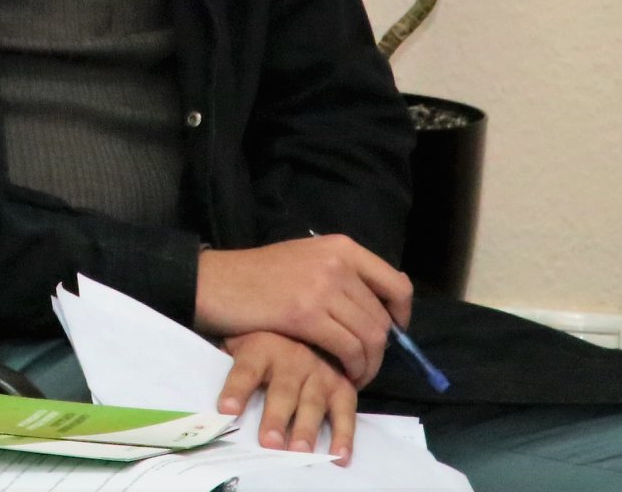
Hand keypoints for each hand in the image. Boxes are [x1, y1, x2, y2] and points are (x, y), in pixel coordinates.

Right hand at [194, 237, 408, 385]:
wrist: (219, 282)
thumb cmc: (260, 275)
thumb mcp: (307, 259)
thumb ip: (342, 273)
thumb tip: (381, 302)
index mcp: (341, 246)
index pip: (396, 284)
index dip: (402, 315)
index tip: (393, 334)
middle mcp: (338, 262)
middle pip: (382, 317)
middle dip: (381, 349)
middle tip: (365, 365)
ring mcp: (323, 286)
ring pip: (371, 336)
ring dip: (368, 364)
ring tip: (355, 374)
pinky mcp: (307, 313)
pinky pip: (348, 349)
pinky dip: (353, 368)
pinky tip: (343, 374)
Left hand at [217, 331, 355, 463]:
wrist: (309, 319)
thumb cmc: (266, 339)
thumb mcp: (242, 338)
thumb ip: (227, 357)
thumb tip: (198, 379)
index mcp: (261, 348)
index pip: (245, 370)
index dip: (236, 389)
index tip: (226, 410)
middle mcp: (292, 359)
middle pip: (282, 391)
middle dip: (275, 418)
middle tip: (269, 444)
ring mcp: (319, 372)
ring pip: (312, 403)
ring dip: (306, 429)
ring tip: (299, 452)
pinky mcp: (342, 386)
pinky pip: (345, 412)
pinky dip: (344, 435)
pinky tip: (338, 456)